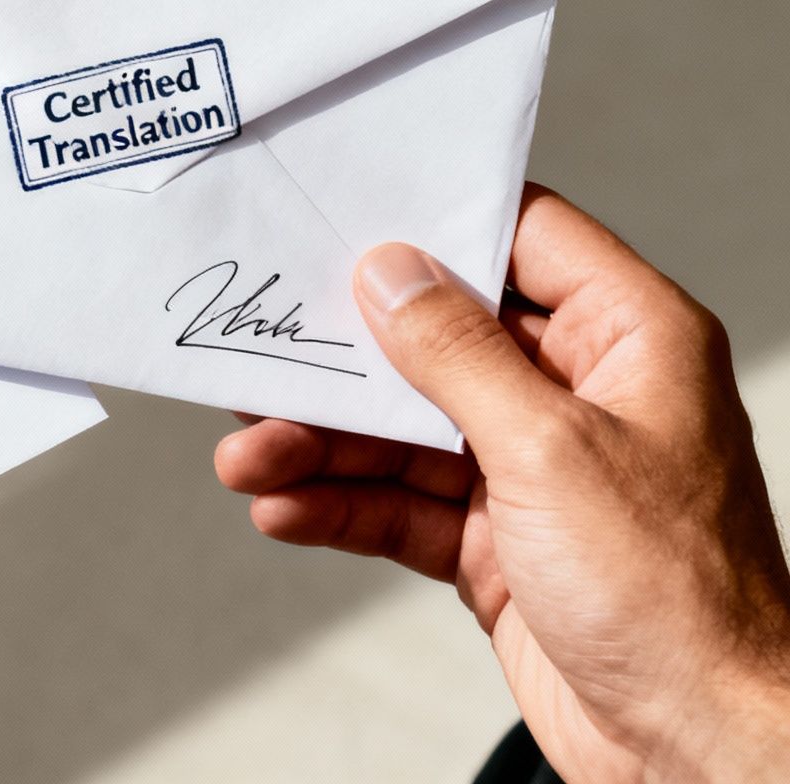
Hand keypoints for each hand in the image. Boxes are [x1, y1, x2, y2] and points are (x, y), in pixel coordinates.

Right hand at [214, 185, 789, 781]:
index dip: (437, 224)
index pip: (526, 241)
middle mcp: (583, 397)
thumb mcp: (551, 449)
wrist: (700, 748)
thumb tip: (393, 275)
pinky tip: (284, 508)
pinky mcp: (497, 545)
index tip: (348, 218)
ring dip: (321, 444)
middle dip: (345, 358)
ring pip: (404, 432)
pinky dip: (338, 505)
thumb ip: (457, 355)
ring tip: (249, 455)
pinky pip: (399, 505)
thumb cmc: (679, 599)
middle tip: (263, 350)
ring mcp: (536, 474)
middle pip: (440, 343)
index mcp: (632, 342)